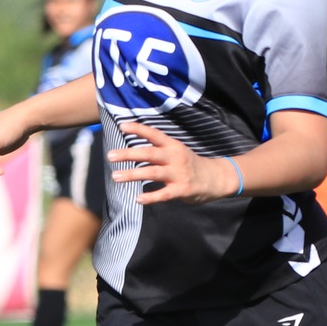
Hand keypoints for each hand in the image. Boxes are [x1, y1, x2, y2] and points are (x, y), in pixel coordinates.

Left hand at [109, 122, 237, 204]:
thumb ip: (159, 149)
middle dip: (128, 154)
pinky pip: (163, 194)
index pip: (154, 134)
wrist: (216, 178)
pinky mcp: (182, 190)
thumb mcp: (177, 150)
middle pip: (149, 153)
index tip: (122, 126)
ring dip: (132, 175)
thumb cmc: (190, 164)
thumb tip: (132, 149)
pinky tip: (138, 199)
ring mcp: (178, 173)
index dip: (139, 129)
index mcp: (173, 145)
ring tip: (115, 176)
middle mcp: (175, 157)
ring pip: (152, 173)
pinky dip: (150, 197)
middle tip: (110, 156)